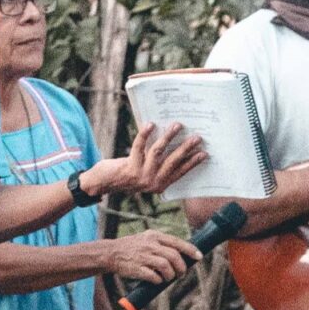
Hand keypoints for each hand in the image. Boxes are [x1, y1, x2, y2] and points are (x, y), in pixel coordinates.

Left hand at [81, 123, 208, 196]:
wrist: (103, 183)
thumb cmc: (127, 173)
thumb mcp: (146, 174)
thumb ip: (159, 165)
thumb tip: (175, 142)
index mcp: (160, 185)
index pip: (181, 172)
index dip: (193, 162)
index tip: (205, 153)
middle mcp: (153, 182)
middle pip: (173, 161)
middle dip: (186, 148)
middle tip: (197, 136)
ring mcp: (142, 175)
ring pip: (158, 152)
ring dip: (169, 136)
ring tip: (177, 125)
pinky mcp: (130, 167)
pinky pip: (139, 146)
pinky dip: (145, 134)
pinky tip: (151, 124)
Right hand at [102, 230, 200, 283]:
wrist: (110, 253)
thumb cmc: (131, 247)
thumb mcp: (146, 238)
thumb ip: (162, 243)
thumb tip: (183, 253)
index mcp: (154, 236)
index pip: (177, 242)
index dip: (190, 250)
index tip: (198, 257)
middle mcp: (149, 245)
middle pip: (174, 256)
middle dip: (181, 267)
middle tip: (181, 273)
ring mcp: (143, 257)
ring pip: (166, 266)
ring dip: (171, 275)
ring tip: (169, 278)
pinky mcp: (137, 269)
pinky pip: (154, 276)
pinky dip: (159, 280)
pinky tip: (158, 280)